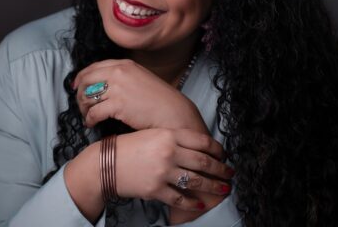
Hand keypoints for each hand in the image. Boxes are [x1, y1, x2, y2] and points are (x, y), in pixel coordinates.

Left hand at [74, 59, 207, 131]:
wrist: (172, 112)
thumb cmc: (159, 99)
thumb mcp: (141, 78)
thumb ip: (123, 76)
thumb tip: (103, 85)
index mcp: (124, 64)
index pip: (94, 67)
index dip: (81, 77)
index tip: (76, 87)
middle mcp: (119, 72)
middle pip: (86, 80)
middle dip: (79, 94)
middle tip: (81, 104)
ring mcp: (118, 87)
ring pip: (87, 96)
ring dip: (83, 108)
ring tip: (87, 116)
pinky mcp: (117, 105)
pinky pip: (93, 112)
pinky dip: (89, 119)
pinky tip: (92, 124)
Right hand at [115, 128, 233, 210]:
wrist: (107, 162)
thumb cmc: (130, 146)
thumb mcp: (153, 133)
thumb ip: (174, 138)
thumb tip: (198, 149)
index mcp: (169, 134)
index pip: (201, 141)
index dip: (217, 149)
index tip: (224, 154)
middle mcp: (169, 152)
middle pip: (203, 162)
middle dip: (220, 169)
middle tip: (230, 173)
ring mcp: (163, 172)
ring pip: (195, 181)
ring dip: (212, 186)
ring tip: (223, 189)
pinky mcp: (156, 190)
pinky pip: (179, 198)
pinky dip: (192, 203)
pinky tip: (200, 204)